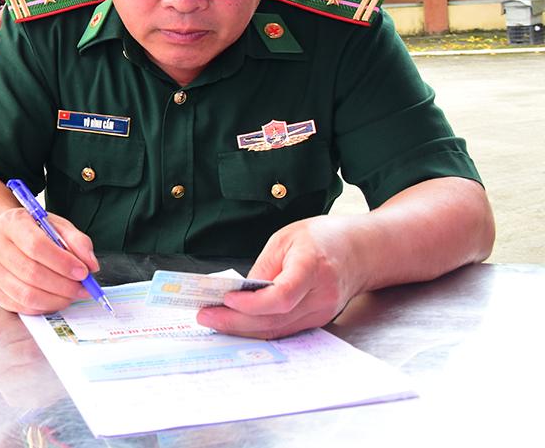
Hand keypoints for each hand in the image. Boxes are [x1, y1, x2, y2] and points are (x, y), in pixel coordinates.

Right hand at [0, 206, 98, 314]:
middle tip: (83, 288)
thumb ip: (77, 241)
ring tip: (72, 295)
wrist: (5, 238)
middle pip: (31, 272)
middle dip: (63, 285)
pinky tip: (56, 299)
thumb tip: (91, 265)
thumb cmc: (34, 231)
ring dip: (56, 299)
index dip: (62, 262)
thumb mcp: (57, 226)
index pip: (36, 245)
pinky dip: (44, 307)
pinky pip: (21, 306)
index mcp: (11, 222)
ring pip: (26, 294)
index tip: (83, 272)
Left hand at [195, 215, 361, 338]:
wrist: (363, 251)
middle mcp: (321, 295)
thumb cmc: (324, 238)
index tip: (226, 299)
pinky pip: (286, 330)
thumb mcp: (286, 238)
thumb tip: (238, 291)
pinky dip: (259, 328)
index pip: (282, 296)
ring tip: (214, 321)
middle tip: (205, 316)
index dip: (251, 303)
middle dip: (235, 321)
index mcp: (312, 266)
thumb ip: (263, 266)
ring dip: (243, 329)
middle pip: (275, 319)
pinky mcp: (319, 320)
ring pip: (279, 330)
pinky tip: (238, 323)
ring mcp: (323, 312)